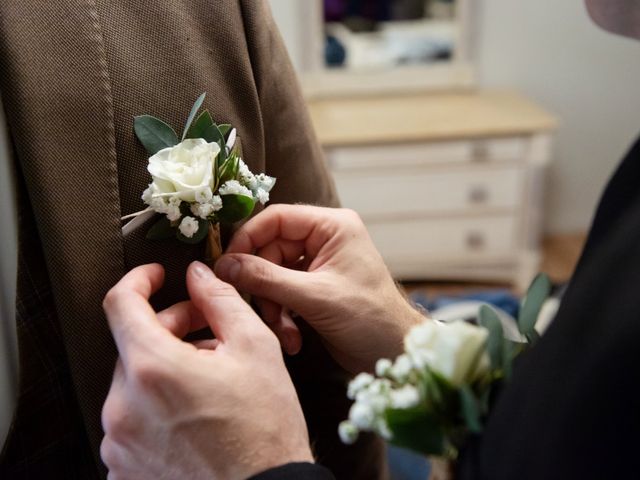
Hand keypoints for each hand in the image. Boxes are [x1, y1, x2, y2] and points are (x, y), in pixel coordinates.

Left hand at [100, 262, 311, 479]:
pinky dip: (157, 405)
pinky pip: (133, 420)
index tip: (155, 277)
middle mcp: (123, 406)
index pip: (120, 303)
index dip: (139, 280)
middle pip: (134, 345)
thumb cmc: (264, 429)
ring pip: (135, 383)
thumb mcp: (255, 348)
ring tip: (208, 378)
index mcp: (152, 369)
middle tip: (207, 332)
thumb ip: (220, 300)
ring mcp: (119, 442)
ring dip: (166, 369)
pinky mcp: (123, 467)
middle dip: (169, 329)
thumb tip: (198, 275)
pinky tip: (194, 411)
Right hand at [215, 205, 424, 373]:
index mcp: (332, 226)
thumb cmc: (368, 319)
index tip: (226, 265)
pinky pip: (283, 292)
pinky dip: (282, 315)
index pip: (276, 218)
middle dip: (262, 285)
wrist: (394, 354)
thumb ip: (266, 278)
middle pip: (270, 249)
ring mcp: (318, 264)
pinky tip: (292, 338)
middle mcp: (324, 239)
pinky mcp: (314, 288)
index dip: (247, 239)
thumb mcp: (314, 297)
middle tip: (255, 309)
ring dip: (272, 306)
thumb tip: (223, 265)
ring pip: (272, 274)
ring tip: (282, 332)